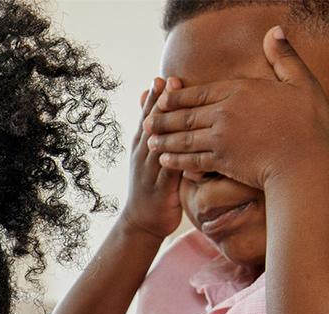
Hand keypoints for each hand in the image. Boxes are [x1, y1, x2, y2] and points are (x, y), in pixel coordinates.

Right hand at [119, 76, 183, 241]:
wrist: (141, 222)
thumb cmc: (151, 186)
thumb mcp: (148, 157)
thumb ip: (153, 132)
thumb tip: (153, 105)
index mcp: (142, 146)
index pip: (148, 117)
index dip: (155, 98)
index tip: (164, 77)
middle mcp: (143, 155)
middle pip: (152, 126)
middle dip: (161, 104)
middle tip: (170, 82)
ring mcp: (150, 171)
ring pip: (159, 144)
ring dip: (168, 126)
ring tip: (177, 109)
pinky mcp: (162, 187)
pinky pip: (171, 168)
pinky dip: (177, 155)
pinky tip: (187, 146)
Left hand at [144, 28, 328, 189]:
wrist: (302, 160)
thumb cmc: (307, 121)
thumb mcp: (300, 82)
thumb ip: (284, 57)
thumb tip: (274, 31)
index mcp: (239, 92)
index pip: (200, 93)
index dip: (178, 96)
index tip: (161, 98)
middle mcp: (224, 114)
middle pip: (185, 116)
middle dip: (163, 119)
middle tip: (145, 121)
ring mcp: (219, 139)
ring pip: (184, 138)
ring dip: (164, 139)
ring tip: (148, 141)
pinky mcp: (219, 161)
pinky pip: (191, 160)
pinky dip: (175, 160)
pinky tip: (164, 159)